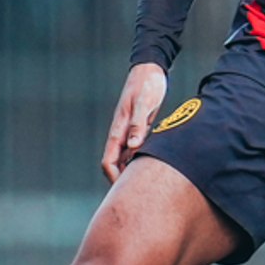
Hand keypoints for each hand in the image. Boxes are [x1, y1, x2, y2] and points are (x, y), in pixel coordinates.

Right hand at [100, 62, 168, 181]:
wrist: (151, 69)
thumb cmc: (147, 83)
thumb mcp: (143, 103)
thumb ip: (137, 124)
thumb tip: (132, 147)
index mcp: (118, 128)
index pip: (108, 160)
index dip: (114, 177)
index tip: (124, 190)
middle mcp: (121, 132)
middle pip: (116, 163)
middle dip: (122, 179)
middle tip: (137, 196)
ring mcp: (130, 131)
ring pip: (126, 158)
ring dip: (133, 170)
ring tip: (147, 186)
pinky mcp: (140, 128)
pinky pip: (137, 149)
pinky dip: (141, 158)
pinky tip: (155, 167)